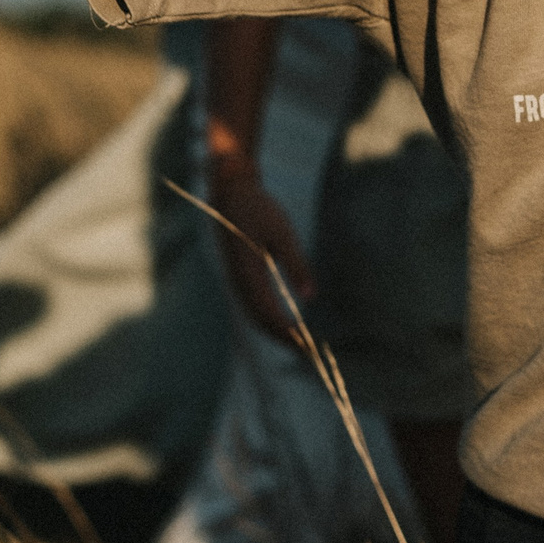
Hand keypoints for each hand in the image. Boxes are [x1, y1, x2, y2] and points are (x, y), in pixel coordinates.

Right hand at [211, 165, 318, 347]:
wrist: (232, 191)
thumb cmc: (259, 209)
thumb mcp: (283, 234)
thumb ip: (297, 265)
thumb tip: (311, 297)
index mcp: (248, 273)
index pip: (267, 314)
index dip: (286, 333)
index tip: (305, 345)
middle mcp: (238, 281)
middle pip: (258, 320)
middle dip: (281, 337)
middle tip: (305, 350)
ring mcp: (235, 278)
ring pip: (253, 314)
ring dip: (273, 330)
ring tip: (296, 341)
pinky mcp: (237, 273)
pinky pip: (250, 303)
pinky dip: (266, 317)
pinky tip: (281, 320)